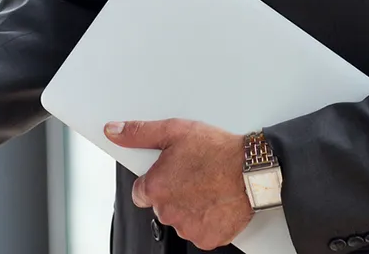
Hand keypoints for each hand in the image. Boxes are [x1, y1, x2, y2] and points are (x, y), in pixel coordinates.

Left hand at [109, 118, 252, 248]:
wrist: (253, 169)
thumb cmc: (218, 150)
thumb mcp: (174, 130)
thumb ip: (139, 133)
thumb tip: (114, 131)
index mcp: (155, 188)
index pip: (140, 192)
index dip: (155, 180)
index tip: (170, 173)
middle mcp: (168, 212)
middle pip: (162, 206)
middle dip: (174, 193)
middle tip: (194, 176)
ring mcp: (188, 227)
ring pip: (181, 219)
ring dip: (190, 207)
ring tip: (208, 187)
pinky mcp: (207, 238)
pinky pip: (200, 231)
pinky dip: (207, 220)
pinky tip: (217, 202)